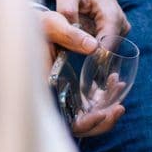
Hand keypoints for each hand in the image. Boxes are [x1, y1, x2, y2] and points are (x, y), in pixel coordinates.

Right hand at [36, 10, 124, 137]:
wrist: (32, 26)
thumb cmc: (38, 26)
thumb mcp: (52, 25)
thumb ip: (70, 35)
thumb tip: (93, 46)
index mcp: (43, 88)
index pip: (63, 119)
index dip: (83, 123)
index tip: (101, 114)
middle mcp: (52, 98)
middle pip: (76, 126)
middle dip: (100, 122)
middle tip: (118, 108)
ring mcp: (63, 96)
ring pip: (85, 117)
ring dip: (105, 111)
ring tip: (119, 91)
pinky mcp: (72, 90)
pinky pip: (89, 103)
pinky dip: (104, 97)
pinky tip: (115, 80)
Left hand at [55, 0, 127, 49]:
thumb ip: (68, 14)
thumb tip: (69, 35)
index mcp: (112, 18)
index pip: (104, 51)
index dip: (85, 56)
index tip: (69, 52)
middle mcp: (121, 26)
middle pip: (103, 53)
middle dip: (83, 50)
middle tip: (66, 42)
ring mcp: (121, 30)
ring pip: (103, 51)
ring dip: (86, 47)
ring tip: (72, 34)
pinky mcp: (116, 33)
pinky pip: (103, 46)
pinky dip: (89, 43)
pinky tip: (79, 33)